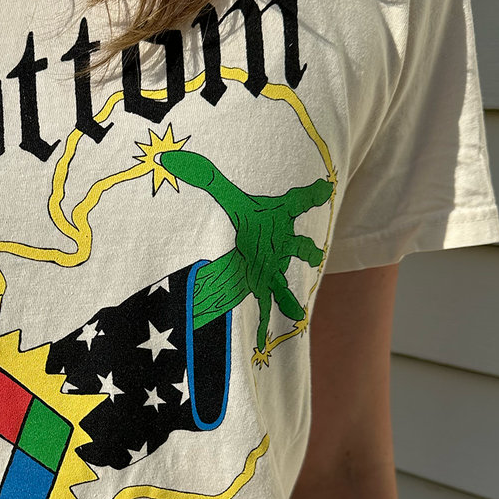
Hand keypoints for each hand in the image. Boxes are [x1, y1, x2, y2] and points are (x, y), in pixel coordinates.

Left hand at [158, 148, 331, 352]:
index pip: (298, 201)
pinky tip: (259, 343)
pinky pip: (265, 308)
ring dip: (290, 299)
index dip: (311, 193)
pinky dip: (261, 326)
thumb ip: (206, 176)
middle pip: (300, 246)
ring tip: (294, 316)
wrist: (243, 241)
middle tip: (315, 253)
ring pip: (286, 283)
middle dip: (309, 250)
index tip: (325, 186)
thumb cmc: (245, 217)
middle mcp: (281, 245)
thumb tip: (174, 155)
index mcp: (278, 218)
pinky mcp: (262, 286)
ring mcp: (274, 268)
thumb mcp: (227, 196)